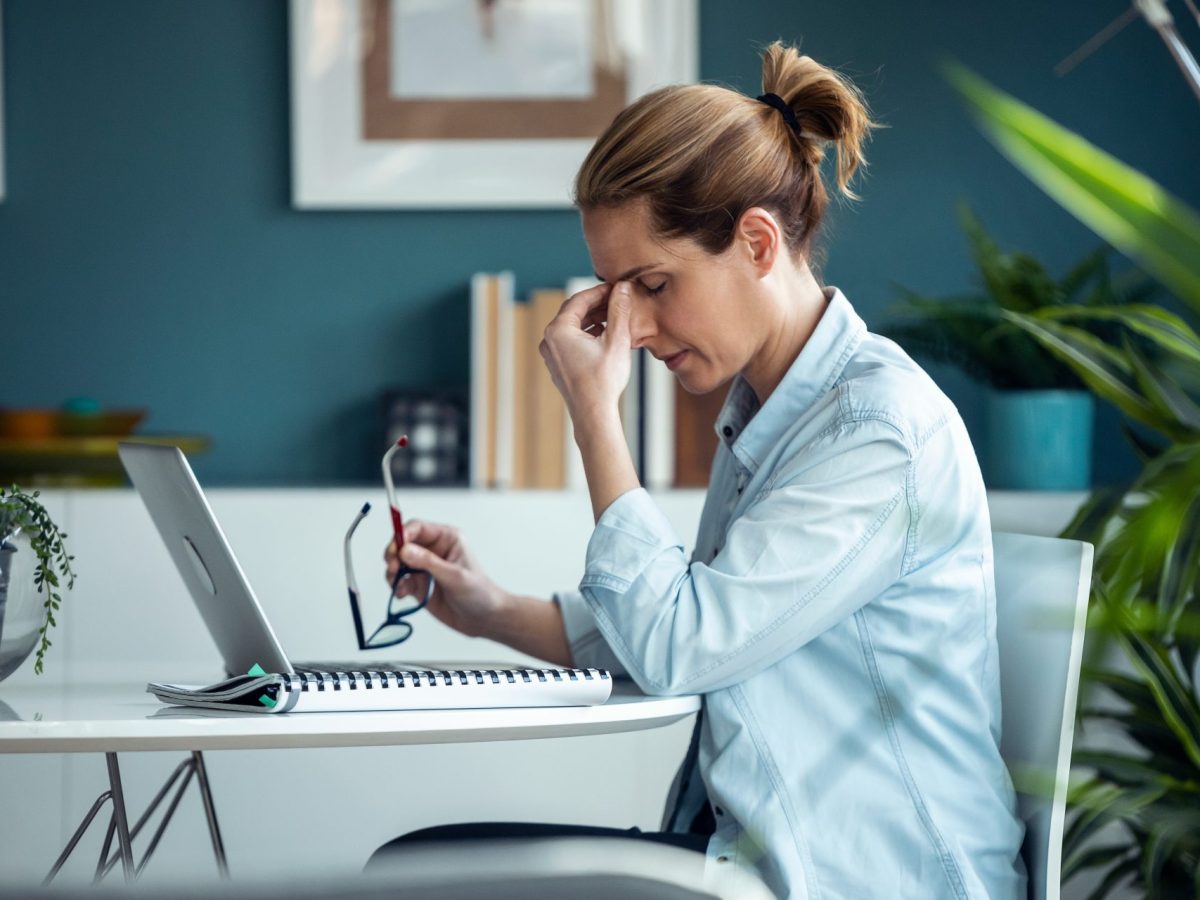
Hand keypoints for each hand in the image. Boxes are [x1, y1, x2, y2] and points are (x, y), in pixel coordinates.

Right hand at [383, 520, 506, 638]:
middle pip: (403, 543)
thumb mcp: (455, 576)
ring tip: (397, 583)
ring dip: (392, 571)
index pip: (417, 528)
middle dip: (394, 554)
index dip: (403, 535)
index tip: (395, 549)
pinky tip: (402, 593)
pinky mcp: (419, 584)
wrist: (484, 618)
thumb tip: (405, 550)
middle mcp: (433, 550)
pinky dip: (396, 585)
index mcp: (446, 538)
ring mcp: (424, 567)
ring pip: (398, 561)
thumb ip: (428, 563)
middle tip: (393, 567)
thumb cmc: (479, 592)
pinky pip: (399, 580)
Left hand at [539, 281, 632, 425]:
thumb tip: (623, 287)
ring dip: (593, 319)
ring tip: (615, 316)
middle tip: (618, 299)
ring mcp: (551, 353)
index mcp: (558, 330)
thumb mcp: (616, 339)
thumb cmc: (604, 380)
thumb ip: (619, 309)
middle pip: (574, 312)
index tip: (617, 287)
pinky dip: (587, 334)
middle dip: (597, 304)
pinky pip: (571, 341)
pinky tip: (606, 335)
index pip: (580, 299)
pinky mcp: (557, 364)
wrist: (593, 414)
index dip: (600, 291)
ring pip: (573, 327)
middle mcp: (549, 339)